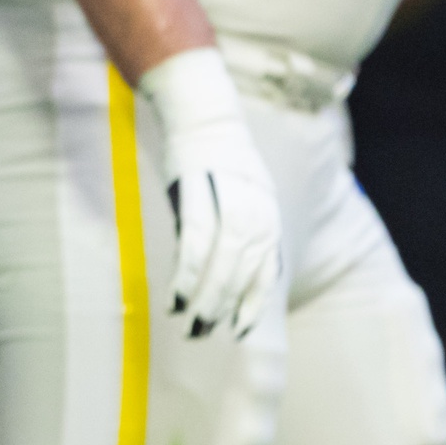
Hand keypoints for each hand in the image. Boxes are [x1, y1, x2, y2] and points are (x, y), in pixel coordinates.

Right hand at [138, 48, 282, 337]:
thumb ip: (241, 232)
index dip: (254, 303)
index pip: (267, 269)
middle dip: (225, 307)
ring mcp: (228, 198)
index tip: (240, 330)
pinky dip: (188, 271)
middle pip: (244, 270)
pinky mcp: (198, 189)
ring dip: (206, 296)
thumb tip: (230, 274)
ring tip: (188, 321)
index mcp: (268, 214)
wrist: (202, 111)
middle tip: (204, 332)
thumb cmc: (217, 159)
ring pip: (222, 260)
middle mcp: (256, 209)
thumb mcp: (242, 195)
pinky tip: (177, 293)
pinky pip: (195, 240)